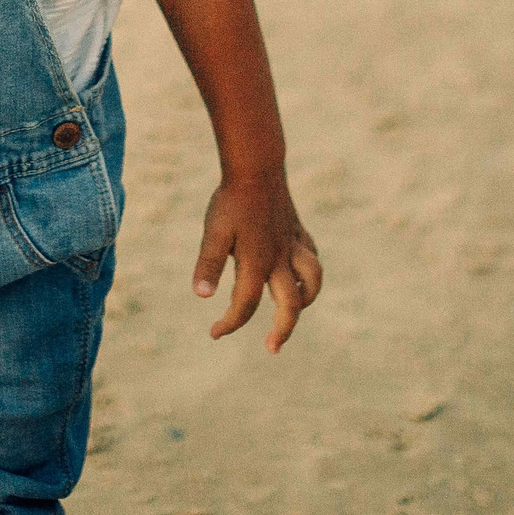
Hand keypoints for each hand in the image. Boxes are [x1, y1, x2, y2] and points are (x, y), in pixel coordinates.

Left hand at [191, 170, 323, 352]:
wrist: (257, 167)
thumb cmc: (231, 200)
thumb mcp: (214, 232)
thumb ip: (209, 265)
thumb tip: (201, 296)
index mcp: (257, 263)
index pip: (244, 305)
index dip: (230, 324)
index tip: (215, 333)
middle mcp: (280, 259)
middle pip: (291, 306)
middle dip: (283, 331)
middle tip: (271, 348)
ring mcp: (293, 246)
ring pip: (312, 282)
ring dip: (304, 301)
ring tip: (290, 310)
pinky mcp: (298, 233)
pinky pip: (311, 260)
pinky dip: (308, 273)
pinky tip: (296, 275)